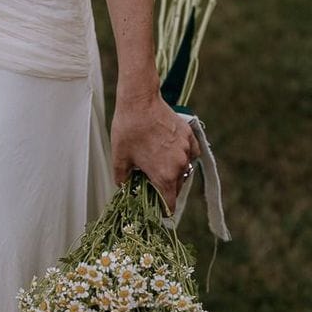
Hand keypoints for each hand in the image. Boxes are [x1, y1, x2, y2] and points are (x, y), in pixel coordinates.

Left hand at [110, 90, 201, 213]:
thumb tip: (124, 188)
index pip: (169, 204)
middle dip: (166, 189)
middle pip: (177, 187)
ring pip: (184, 170)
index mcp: (164, 176)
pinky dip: (185, 157)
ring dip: (175, 173)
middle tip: (152, 184)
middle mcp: (179, 165)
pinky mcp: (189, 136)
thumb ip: (123, 179)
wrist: (140, 101)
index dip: (163, 210)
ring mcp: (186, 149)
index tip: (157, 210)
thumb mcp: (119, 158)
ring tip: (160, 166)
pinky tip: (173, 153)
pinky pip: (191, 153)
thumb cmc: (128, 129)